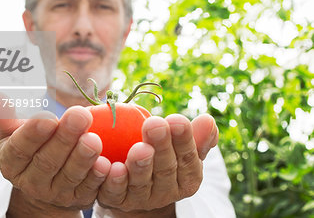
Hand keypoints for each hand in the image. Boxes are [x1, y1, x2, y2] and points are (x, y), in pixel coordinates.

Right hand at [0, 94, 110, 212]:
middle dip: (64, 139)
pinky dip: (98, 177)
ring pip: (70, 176)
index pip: (19, 149)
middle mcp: (32, 182)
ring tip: (94, 139)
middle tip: (79, 117)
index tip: (47, 118)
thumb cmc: (31, 148)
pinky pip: (90, 189)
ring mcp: (56, 193)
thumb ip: (5, 119)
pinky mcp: (79, 199)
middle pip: (47, 161)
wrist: (46, 183)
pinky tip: (106, 163)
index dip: (32, 134)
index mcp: (12, 163)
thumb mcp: (13, 134)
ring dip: (83, 158)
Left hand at [97, 113, 217, 214]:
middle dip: (161, 147)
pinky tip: (111, 166)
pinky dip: (113, 181)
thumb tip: (208, 120)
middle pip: (165, 170)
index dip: (183, 140)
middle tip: (155, 125)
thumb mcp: (179, 146)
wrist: (131, 182)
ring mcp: (141, 199)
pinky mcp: (116, 201)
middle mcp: (166, 193)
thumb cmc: (160, 155)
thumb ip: (195, 136)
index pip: (188, 158)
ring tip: (138, 148)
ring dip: (139, 166)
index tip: (176, 119)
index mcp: (187, 179)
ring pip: (141, 184)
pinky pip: (114, 192)